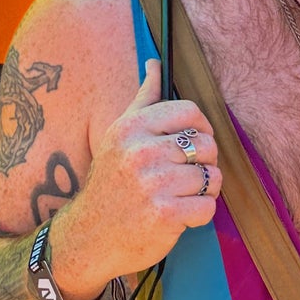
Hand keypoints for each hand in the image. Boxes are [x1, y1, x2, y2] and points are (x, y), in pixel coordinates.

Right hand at [47, 59, 221, 299]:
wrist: (88, 237)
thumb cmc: (110, 183)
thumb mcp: (119, 136)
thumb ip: (144, 100)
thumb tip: (154, 62)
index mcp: (132, 128)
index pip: (190, 112)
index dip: (202, 128)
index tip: (195, 144)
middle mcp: (141, 152)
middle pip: (206, 145)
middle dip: (204, 163)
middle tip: (185, 176)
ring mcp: (153, 183)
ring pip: (211, 176)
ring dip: (204, 190)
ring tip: (182, 195)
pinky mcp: (164, 214)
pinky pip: (207, 206)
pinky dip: (199, 214)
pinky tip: (179, 216)